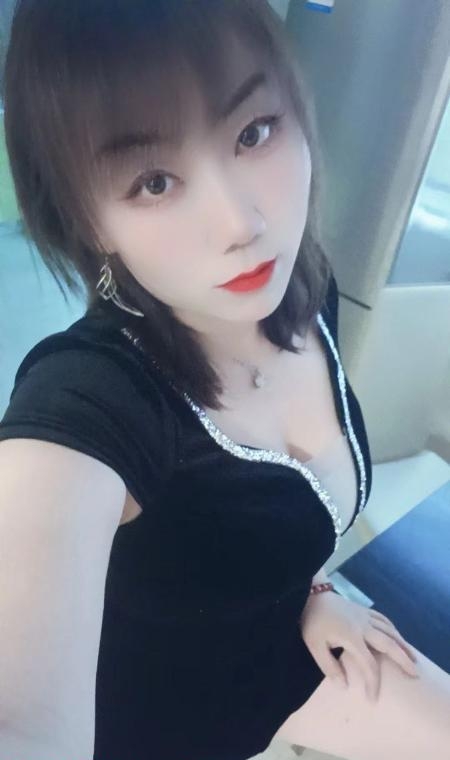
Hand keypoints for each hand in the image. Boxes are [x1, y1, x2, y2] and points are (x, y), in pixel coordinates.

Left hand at [298, 592, 418, 701]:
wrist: (311, 594)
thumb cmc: (312, 621)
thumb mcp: (315, 647)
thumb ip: (329, 667)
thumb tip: (344, 686)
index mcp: (351, 637)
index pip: (368, 664)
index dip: (373, 682)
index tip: (373, 699)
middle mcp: (363, 626)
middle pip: (388, 644)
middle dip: (403, 659)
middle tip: (415, 674)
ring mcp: (365, 616)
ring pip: (390, 630)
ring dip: (403, 644)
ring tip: (413, 658)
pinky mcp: (363, 610)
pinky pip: (383, 619)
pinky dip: (393, 630)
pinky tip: (397, 636)